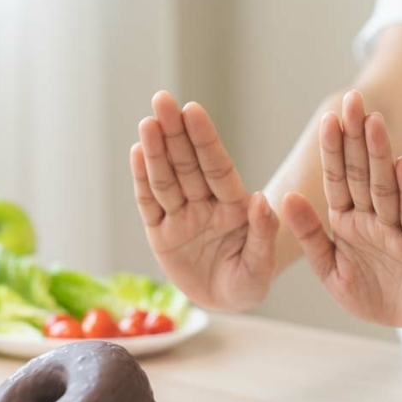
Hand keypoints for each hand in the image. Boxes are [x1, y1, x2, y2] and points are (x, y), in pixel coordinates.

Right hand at [130, 92, 278, 311]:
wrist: (224, 302)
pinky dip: (142, 179)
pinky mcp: (160, 234)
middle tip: (162, 99)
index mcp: (234, 207)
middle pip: (187, 165)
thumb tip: (263, 199)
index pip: (217, 168)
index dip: (205, 140)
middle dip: (175, 133)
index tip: (194, 111)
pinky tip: (137, 152)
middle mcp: (205, 205)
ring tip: (147, 122)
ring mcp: (181, 217)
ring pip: (166, 180)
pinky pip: (149, 203)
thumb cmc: (248, 282)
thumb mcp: (261, 266)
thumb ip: (263, 233)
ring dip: (156, 151)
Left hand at [282, 91, 401, 329]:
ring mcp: (396, 228)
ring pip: (385, 186)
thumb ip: (309, 234)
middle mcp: (371, 218)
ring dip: (380, 154)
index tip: (328, 119)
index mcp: (346, 221)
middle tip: (352, 100)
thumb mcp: (328, 267)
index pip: (338, 179)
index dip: (333, 150)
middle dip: (356, 137)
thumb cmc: (368, 291)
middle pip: (362, 172)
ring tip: (373, 122)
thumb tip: (286, 197)